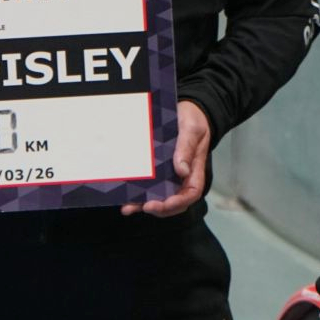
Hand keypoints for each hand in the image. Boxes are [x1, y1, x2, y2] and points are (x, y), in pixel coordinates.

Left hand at [123, 99, 209, 217]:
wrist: (186, 111)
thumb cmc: (193, 120)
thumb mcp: (192, 130)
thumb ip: (187, 148)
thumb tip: (182, 171)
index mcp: (194, 170)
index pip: (190, 193)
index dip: (177, 203)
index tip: (162, 204)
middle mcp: (181, 177)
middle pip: (174, 202)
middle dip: (159, 208)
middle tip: (145, 207)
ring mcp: (168, 175)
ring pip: (158, 196)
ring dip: (143, 204)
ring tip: (127, 208)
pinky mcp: (156, 169)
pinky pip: (148, 184)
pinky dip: (137, 193)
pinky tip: (124, 196)